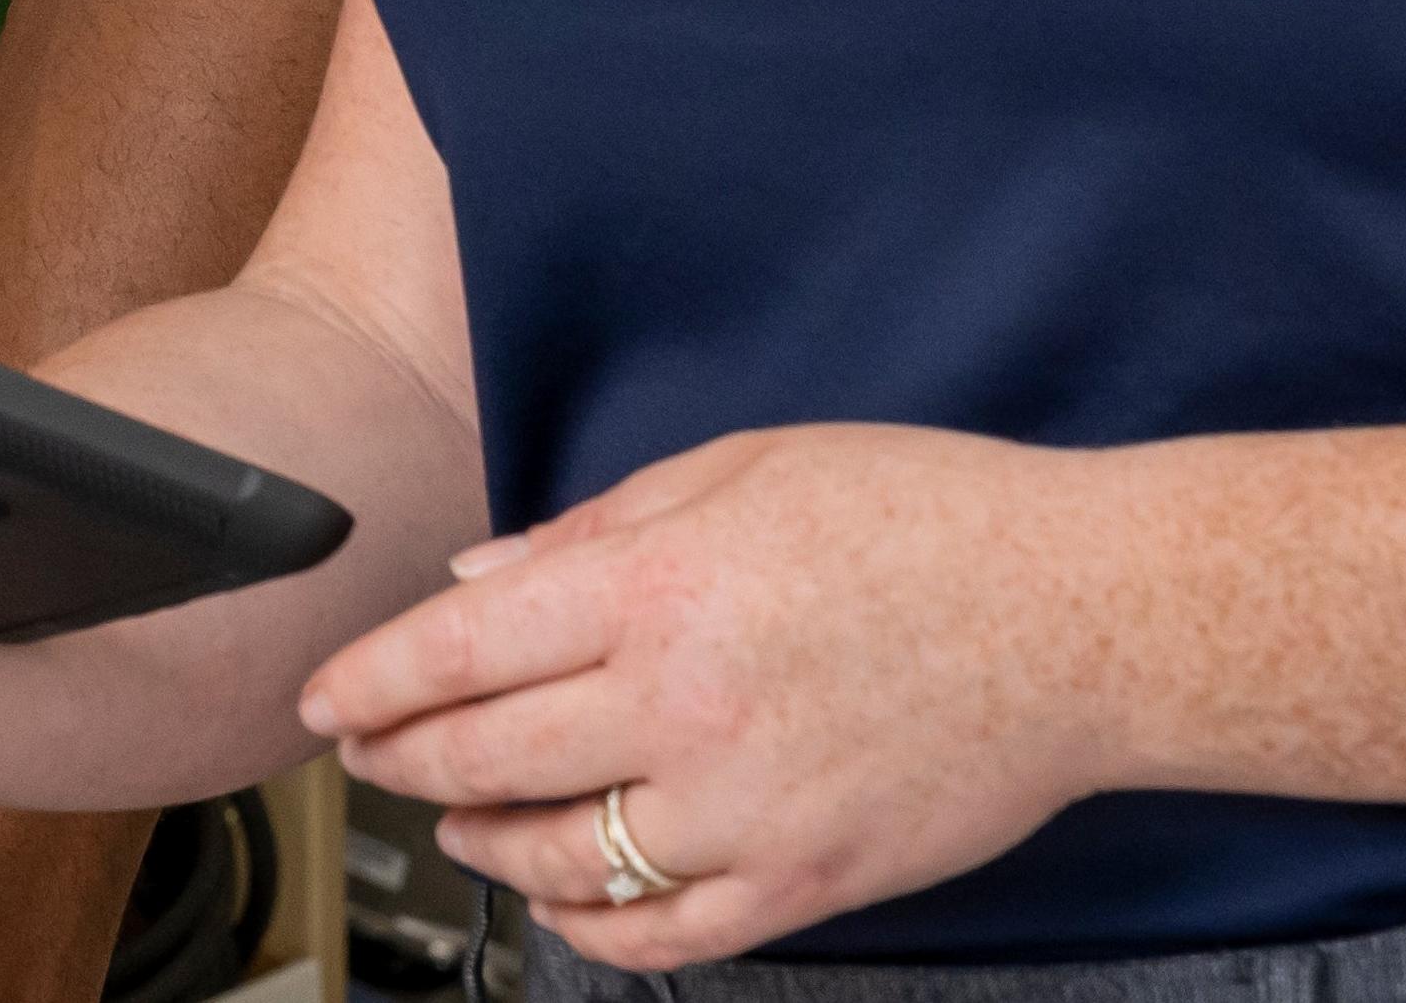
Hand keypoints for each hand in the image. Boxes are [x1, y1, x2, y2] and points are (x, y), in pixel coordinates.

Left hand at [294, 422, 1124, 968]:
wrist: (1083, 615)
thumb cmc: (926, 521)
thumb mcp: (740, 470)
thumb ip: (594, 534)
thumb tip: (479, 584)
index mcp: (657, 594)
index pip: (457, 652)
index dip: (366, 682)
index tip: (322, 700)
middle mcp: (685, 709)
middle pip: (483, 760)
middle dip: (398, 760)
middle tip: (367, 755)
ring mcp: (747, 810)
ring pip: (559, 861)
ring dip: (485, 844)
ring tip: (460, 818)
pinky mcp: (809, 880)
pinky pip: (668, 936)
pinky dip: (597, 929)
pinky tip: (570, 903)